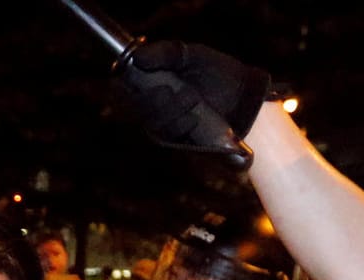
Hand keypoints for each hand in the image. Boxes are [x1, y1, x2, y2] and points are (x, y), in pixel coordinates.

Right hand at [115, 40, 270, 151]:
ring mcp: (162, 125)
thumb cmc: (217, 73)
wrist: (244, 97)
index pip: (119, 88)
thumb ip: (165, 53)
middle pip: (130, 108)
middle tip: (169, 90)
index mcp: (149, 81)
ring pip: (149, 123)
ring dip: (170, 111)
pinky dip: (179, 126)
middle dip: (149, 101)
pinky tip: (194, 119)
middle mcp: (150, 105)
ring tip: (192, 99)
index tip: (132, 79)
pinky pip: (166, 138)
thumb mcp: (192, 55)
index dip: (119, 86)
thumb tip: (137, 57)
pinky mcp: (176, 142)